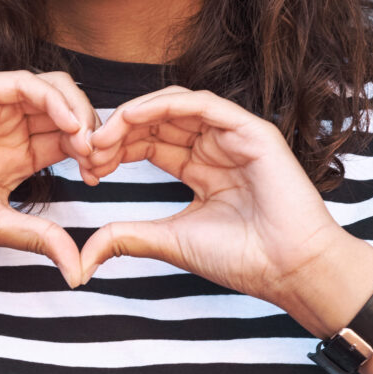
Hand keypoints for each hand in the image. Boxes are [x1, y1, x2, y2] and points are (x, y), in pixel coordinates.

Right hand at [0, 70, 99, 286]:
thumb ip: (40, 237)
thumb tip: (79, 271)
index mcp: (17, 156)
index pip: (69, 141)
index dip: (91, 154)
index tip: (98, 178)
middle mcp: (8, 127)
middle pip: (68, 111)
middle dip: (91, 130)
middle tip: (98, 157)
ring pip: (52, 89)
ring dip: (77, 110)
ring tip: (84, 140)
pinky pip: (23, 82)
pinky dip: (51, 98)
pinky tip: (65, 123)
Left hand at [74, 87, 347, 306]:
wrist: (288, 269)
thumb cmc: (241, 258)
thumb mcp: (170, 241)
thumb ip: (128, 237)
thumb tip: (84, 256)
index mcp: (200, 169)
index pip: (149, 144)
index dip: (114, 151)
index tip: (86, 170)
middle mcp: (215, 147)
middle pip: (156, 122)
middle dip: (117, 132)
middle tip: (86, 149)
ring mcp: (233, 136)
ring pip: (174, 106)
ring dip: (134, 116)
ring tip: (103, 136)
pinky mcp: (251, 130)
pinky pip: (202, 104)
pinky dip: (165, 105)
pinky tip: (134, 117)